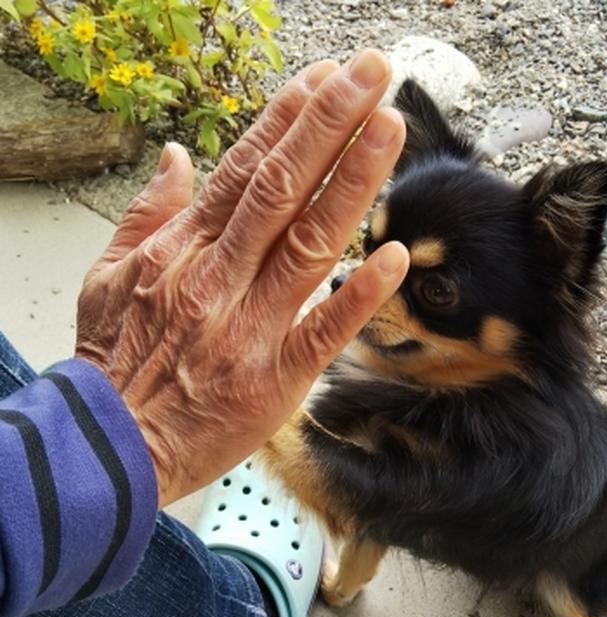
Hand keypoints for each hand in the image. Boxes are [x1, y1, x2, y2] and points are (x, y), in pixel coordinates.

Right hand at [75, 49, 408, 506]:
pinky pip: (322, 330)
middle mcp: (218, 277)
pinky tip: (392, 255)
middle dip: (330, 124)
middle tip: (373, 73)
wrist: (110, 446)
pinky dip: (358, 293)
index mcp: (182, 250)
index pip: (243, 169)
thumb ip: (147, 214)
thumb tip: (175, 158)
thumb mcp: (108, 276)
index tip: (325, 78)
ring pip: (307, 242)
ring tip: (390, 128)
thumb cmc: (115, 362)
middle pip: (281, 188)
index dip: (287, 121)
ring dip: (352, 182)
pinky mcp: (275, 376)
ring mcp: (249, 326)